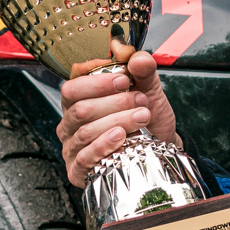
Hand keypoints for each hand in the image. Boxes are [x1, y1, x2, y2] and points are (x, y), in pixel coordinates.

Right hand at [57, 45, 179, 187]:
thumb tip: (137, 59)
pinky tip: (121, 137)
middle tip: (140, 100)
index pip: (72, 88)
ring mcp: (72, 148)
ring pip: (85, 132)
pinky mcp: (78, 170)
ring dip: (117, 122)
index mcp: (78, 101)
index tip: (124, 79)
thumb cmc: (146, 117)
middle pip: (80, 110)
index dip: (96, 83)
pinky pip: (84, 157)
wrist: (159, 145)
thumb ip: (143, 71)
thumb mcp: (148, 89)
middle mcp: (70, 124)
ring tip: (141, 117)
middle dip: (114, 104)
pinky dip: (104, 146)